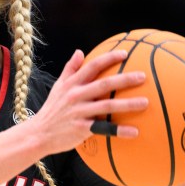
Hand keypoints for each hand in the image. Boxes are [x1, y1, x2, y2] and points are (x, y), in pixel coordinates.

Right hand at [30, 49, 148, 154]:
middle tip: (143, 77)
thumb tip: (79, 51)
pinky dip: (119, 131)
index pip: (92, 66)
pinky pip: (104, 129)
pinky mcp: (81, 129)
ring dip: (128, 104)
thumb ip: (70, 69)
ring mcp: (79, 112)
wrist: (38, 134)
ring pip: (107, 106)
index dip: (109, 58)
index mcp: (71, 84)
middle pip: (104, 85)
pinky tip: (135, 132)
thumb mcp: (58, 87)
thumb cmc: (52, 110)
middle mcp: (75, 96)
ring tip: (146, 103)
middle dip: (124, 79)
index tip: (125, 54)